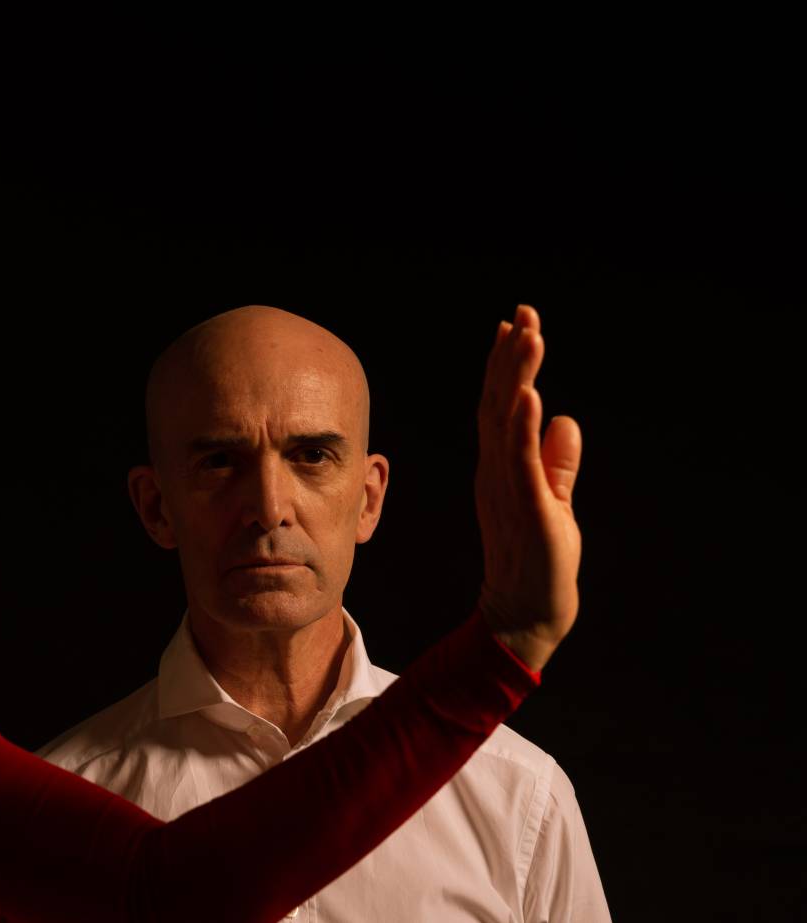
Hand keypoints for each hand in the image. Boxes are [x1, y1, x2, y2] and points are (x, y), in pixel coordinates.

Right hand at [474, 304, 581, 672]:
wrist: (524, 614)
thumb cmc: (538, 563)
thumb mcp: (554, 502)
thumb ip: (557, 463)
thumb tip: (567, 422)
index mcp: (499, 467)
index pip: (499, 406)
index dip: (505, 365)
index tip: (514, 325)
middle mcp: (495, 470)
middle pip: (496, 403)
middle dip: (509, 356)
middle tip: (521, 314)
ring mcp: (507, 488)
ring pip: (505, 422)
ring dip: (515, 377)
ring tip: (525, 336)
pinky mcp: (526, 508)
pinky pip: (519, 461)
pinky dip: (521, 426)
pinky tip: (527, 395)